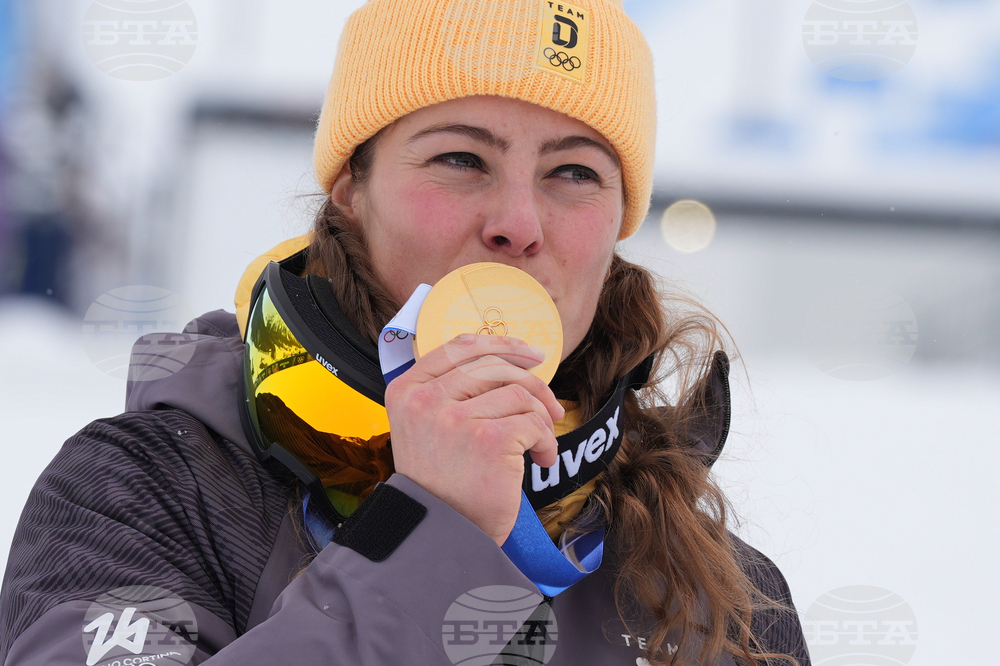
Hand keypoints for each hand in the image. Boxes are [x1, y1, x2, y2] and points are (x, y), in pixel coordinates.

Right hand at [385, 334, 562, 545]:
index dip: (502, 344)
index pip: (460, 347)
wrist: (443, 535)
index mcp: (406, 390)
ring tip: (538, 446)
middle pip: (495, 366)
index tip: (531, 355)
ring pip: (519, 394)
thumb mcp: (428, 428)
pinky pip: (533, 422)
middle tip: (551, 408)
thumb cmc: (442, 484)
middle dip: (533, 384)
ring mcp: (454, 418)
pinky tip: (540, 460)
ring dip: (541, 421)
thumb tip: (510, 360)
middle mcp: (425, 400)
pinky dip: (546, 441)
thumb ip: (452, 392)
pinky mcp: (487, 439)